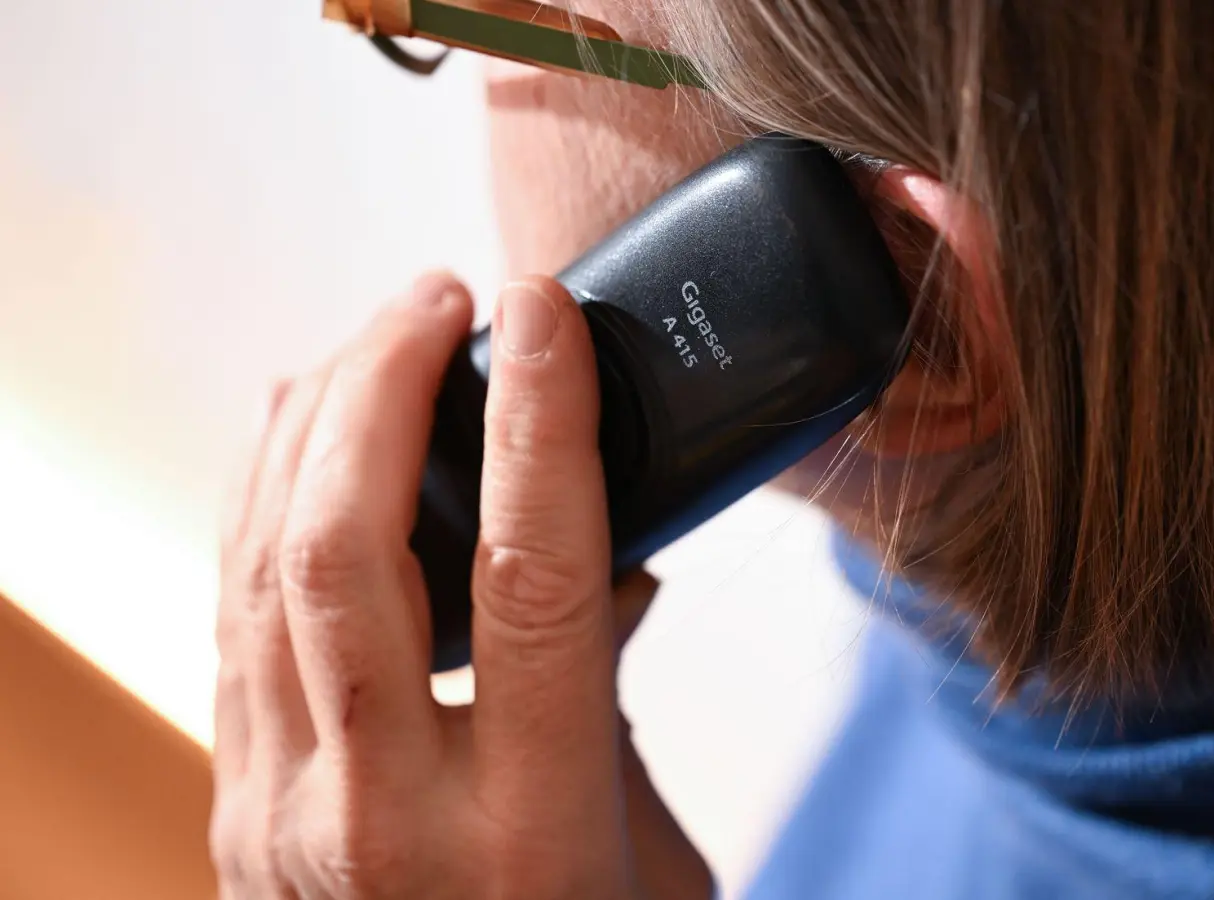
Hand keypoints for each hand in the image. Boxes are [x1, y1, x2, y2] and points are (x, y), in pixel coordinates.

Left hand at [211, 273, 710, 898]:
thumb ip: (615, 702)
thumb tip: (604, 569)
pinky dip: (264, 501)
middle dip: (384, 386)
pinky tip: (298, 439)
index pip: (529, 579)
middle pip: (345, 548)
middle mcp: (383, 817)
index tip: (545, 314)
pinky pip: (233, 615)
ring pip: (263, 566)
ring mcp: (284, 814)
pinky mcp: (239, 804)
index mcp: (527, 831)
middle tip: (441, 299)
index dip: (541, 423)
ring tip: (376, 338)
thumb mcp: (648, 851)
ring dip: (314, 423)